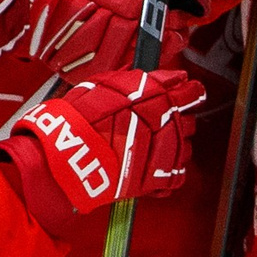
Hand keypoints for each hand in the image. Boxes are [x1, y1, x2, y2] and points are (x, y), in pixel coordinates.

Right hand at [0, 68, 205, 239]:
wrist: (66, 154)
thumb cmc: (79, 118)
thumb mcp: (104, 85)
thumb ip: (136, 81)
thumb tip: (160, 77)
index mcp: (156, 97)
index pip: (189, 91)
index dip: (188, 91)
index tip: (185, 92)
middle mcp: (165, 123)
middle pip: (187, 119)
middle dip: (176, 119)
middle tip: (158, 120)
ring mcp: (163, 153)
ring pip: (184, 147)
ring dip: (174, 144)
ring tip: (152, 144)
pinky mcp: (154, 179)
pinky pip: (176, 177)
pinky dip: (168, 172)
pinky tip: (155, 166)